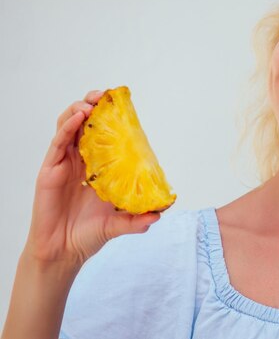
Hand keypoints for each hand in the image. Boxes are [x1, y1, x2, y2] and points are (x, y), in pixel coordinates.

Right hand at [24, 90, 160, 267]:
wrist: (63, 252)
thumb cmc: (88, 234)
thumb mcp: (118, 224)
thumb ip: (136, 220)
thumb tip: (159, 214)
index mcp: (96, 169)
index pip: (103, 137)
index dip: (110, 119)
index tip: (122, 105)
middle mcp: (79, 163)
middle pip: (83, 125)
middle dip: (93, 106)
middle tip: (105, 95)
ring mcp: (63, 165)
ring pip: (68, 128)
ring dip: (79, 111)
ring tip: (91, 102)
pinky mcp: (49, 172)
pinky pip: (58, 144)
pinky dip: (67, 128)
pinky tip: (78, 118)